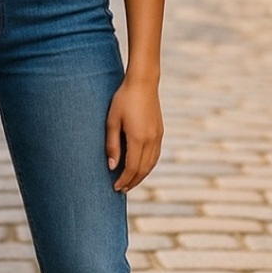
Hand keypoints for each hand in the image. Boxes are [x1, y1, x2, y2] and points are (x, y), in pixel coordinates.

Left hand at [105, 77, 162, 191]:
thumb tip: (111, 166)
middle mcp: (151, 140)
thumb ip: (112, 145)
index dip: (123, 180)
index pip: (131, 168)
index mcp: (138, 138)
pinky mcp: (160, 132)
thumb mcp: (112, 121)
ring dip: (141, 176)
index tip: (115, 187)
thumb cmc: (123, 99)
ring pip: (151, 164)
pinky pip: (155, 155)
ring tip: (130, 182)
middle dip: (132, 182)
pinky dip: (148, 166)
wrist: (143, 82)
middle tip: (121, 189)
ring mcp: (157, 136)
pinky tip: (140, 167)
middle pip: (142, 170)